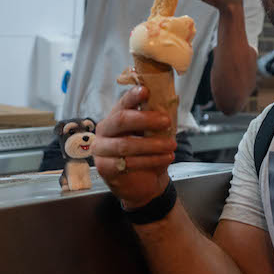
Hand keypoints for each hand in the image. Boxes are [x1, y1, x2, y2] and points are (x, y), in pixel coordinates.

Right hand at [92, 85, 178, 207]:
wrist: (145, 182)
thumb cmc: (148, 153)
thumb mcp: (155, 133)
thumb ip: (158, 117)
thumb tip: (172, 99)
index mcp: (116, 116)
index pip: (123, 103)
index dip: (133, 96)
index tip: (146, 91)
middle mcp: (105, 130)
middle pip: (121, 120)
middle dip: (145, 119)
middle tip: (166, 121)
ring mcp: (101, 149)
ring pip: (125, 144)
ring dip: (152, 144)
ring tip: (170, 145)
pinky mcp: (104, 167)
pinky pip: (126, 162)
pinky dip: (149, 160)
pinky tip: (164, 158)